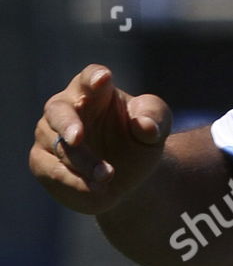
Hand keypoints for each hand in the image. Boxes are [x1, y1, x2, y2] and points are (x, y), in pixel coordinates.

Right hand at [30, 65, 170, 215]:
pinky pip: (53, 171)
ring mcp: (49, 135)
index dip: (94, 77)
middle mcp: (66, 108)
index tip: (103, 79)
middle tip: (77, 137)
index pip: (90, 76)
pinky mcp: (42, 162)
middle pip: (58, 110)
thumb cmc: (140, 139)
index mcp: (95, 90)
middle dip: (67, 123)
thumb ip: (154, 119)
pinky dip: (74, 181)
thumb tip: (146, 126)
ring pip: (59, 147)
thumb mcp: (157, 126)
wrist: (128, 176)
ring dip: (82, 163)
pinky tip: (95, 188)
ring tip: (107, 176)